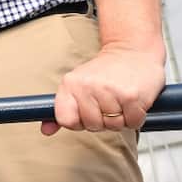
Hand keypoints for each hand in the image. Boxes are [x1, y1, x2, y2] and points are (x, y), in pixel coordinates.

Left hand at [45, 45, 164, 135]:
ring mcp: (109, 91)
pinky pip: (132, 123)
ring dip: (120, 118)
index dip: (79, 121)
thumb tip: (46, 130)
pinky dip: (135, 117)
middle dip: (103, 120)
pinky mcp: (131, 96)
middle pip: (92, 125)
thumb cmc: (105, 71)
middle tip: (108, 102)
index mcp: (70, 84)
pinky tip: (131, 101)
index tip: (86, 112)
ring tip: (120, 100)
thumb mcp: (76, 85)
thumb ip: (62, 110)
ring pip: (113, 126)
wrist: (131, 51)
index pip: (66, 120)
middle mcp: (87, 86)